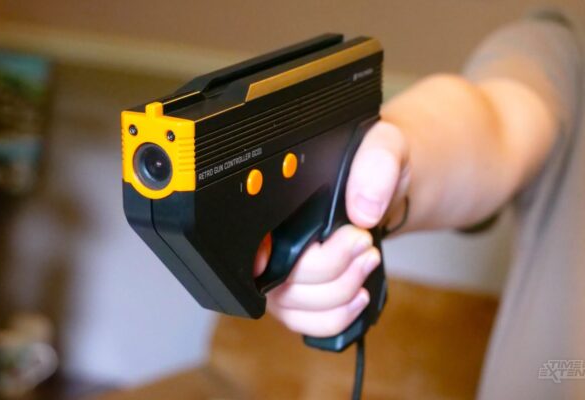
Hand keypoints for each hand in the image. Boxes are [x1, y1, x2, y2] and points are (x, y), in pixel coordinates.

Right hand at [254, 121, 409, 336]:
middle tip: (362, 242)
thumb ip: (375, 164)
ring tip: (367, 260)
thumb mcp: (383, 145)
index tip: (318, 248)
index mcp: (274, 202)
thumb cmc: (375, 165)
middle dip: (332, 270)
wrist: (387, 186)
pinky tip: (358, 294)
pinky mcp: (300, 296)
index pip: (252, 242)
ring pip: (294, 308)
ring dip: (340, 293)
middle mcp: (268, 241)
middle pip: (279, 282)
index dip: (270, 257)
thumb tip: (362, 210)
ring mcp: (280, 273)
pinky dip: (338, 316)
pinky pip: (308, 324)